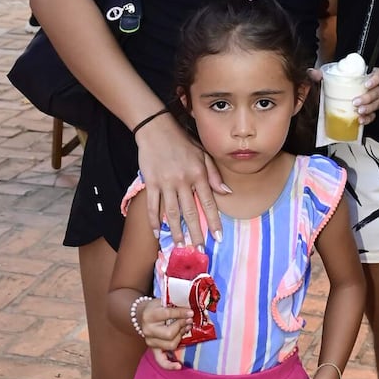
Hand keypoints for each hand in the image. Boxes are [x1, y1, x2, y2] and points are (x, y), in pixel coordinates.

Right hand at [135, 112, 226, 245]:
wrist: (156, 129)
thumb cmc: (182, 142)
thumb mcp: (203, 154)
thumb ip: (214, 175)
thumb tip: (227, 192)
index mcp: (198, 174)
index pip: (209, 202)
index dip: (214, 221)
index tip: (218, 237)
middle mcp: (183, 180)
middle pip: (191, 212)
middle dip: (196, 233)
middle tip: (199, 250)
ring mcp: (166, 182)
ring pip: (172, 212)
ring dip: (177, 231)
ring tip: (181, 246)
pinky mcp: (151, 182)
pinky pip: (153, 205)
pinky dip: (154, 220)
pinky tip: (157, 232)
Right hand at [138, 299, 191, 368]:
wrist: (142, 314)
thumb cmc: (156, 307)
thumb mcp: (163, 301)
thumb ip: (175, 305)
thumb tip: (191, 311)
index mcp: (149, 316)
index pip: (167, 315)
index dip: (181, 313)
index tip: (191, 313)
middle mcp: (148, 330)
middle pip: (170, 333)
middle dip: (182, 327)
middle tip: (189, 321)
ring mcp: (150, 342)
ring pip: (170, 344)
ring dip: (181, 337)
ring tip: (186, 329)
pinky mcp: (153, 350)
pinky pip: (161, 361)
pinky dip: (170, 365)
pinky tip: (179, 366)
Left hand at [306, 65, 378, 123]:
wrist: (334, 99)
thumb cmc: (335, 86)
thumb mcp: (327, 78)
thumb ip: (319, 74)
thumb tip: (312, 73)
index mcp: (364, 76)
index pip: (378, 73)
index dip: (376, 78)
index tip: (367, 83)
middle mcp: (370, 88)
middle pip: (378, 91)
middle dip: (368, 97)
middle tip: (356, 102)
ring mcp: (371, 100)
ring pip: (378, 103)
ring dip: (369, 108)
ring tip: (359, 112)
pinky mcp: (368, 112)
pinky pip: (373, 115)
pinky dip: (368, 118)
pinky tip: (360, 120)